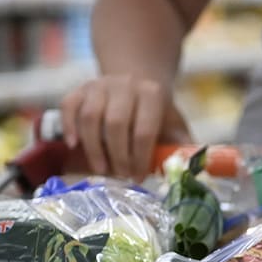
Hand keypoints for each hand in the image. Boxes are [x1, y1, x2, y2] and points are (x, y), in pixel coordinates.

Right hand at [59, 75, 191, 178]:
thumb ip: (182, 147)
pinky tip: (73, 145)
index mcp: (152, 93)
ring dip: (93, 148)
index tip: (138, 177)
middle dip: (117, 155)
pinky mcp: (80, 89)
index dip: (140, 157)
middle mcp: (125, 84)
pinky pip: (68, 106)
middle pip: (116, 124)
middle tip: (120, 175)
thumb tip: (192, 171)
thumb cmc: (155, 114)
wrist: (135, 85)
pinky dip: (69, 126)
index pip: (144, 130)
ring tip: (101, 169)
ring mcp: (100, 85)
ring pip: (90, 117)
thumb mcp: (173, 126)